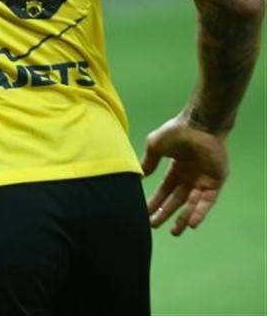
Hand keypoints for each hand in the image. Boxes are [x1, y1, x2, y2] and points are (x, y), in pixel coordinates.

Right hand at [141, 111, 229, 234]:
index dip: (155, 202)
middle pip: (177, 200)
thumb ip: (149, 162)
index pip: (165, 190)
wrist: (200, 124)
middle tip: (153, 226)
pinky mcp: (215, 182)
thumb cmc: (176, 131)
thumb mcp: (155, 146)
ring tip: (175, 232)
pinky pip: (206, 201)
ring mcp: (203, 180)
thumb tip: (139, 176)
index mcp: (176, 169)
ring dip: (184, 218)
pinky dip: (199, 212)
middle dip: (165, 213)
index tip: (145, 214)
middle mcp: (190, 177)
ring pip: (192, 204)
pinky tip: (191, 223)